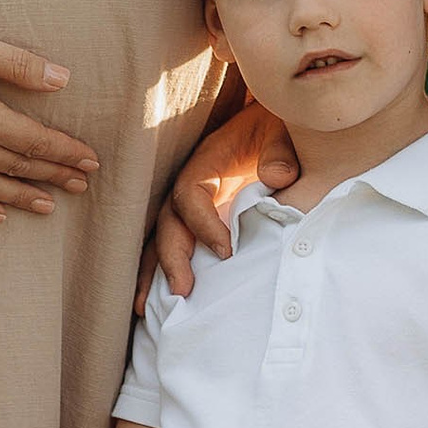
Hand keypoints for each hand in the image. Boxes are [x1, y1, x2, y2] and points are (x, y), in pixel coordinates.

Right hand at [144, 97, 297, 300]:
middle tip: (182, 291)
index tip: (225, 253)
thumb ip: (281, 152)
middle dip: (171, 257)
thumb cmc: (276, 126)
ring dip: (154, 271)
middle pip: (168, 221)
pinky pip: (178, 244)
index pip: (190, 194)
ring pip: (164, 237)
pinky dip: (163, 270)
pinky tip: (155, 301)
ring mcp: (194, 203)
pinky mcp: (201, 218)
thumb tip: (278, 178)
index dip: (202, 224)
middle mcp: (192, 183)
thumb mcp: (280, 129)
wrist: (273, 119)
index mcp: (207, 161)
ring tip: (146, 309)